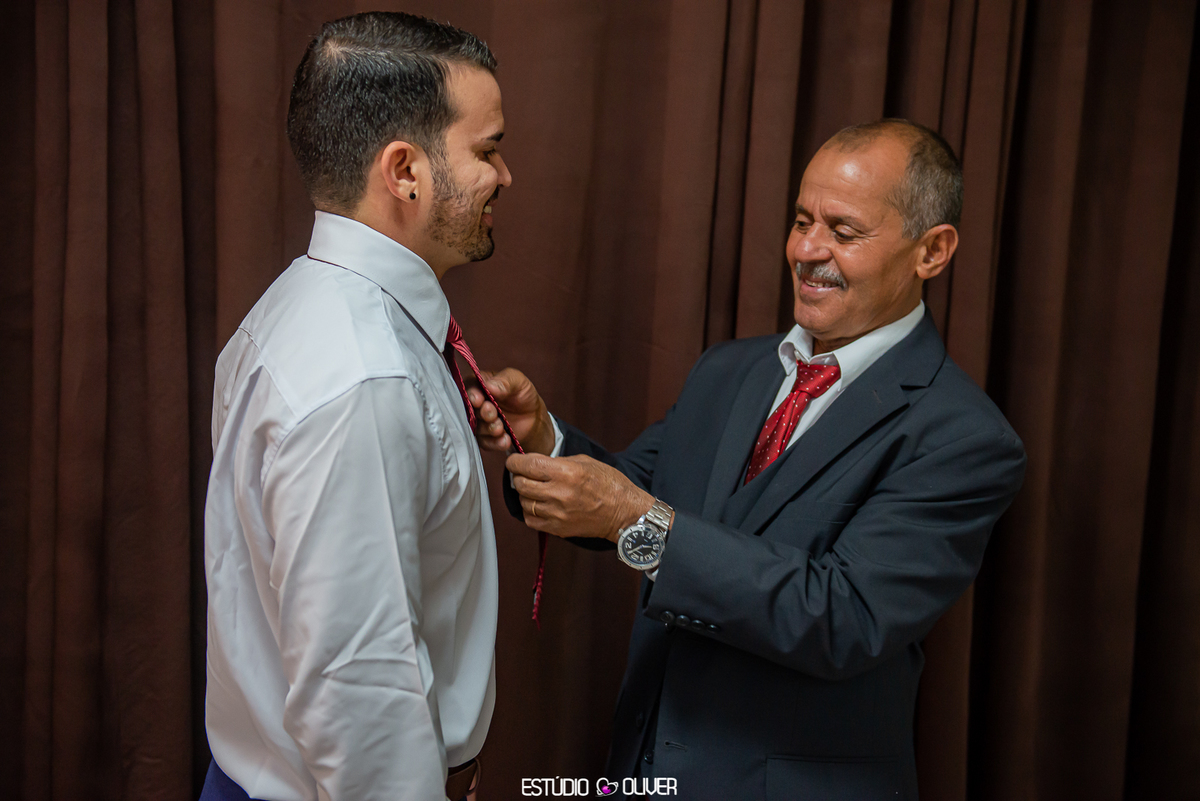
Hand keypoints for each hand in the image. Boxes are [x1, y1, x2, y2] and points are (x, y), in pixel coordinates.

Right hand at [467, 368, 555, 454]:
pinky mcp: (484, 437)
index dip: (472, 395)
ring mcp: (478, 421)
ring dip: (489, 429)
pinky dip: (494, 442)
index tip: (479, 400)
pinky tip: (505, 439)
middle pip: (469, 409)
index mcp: (479, 385)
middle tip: (493, 415)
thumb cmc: (522, 394)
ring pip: (476, 427)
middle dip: (482, 414)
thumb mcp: (518, 381)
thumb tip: (489, 386)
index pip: (468, 388)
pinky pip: (484, 442)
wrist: (533, 417)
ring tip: (501, 429)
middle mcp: (475, 404)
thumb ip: (505, 381)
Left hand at [506, 452, 654, 540]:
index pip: (527, 465)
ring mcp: (557, 513)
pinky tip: (538, 505)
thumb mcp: (584, 462)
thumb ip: (556, 462)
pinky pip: (530, 520)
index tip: (514, 461)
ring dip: (525, 494)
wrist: (624, 512)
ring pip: (524, 502)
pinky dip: (530, 511)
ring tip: (534, 489)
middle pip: (521, 484)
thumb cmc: (609, 484)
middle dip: (518, 477)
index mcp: (566, 472)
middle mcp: (559, 493)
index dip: (515, 462)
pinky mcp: (558, 528)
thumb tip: (534, 463)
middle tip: (524, 474)